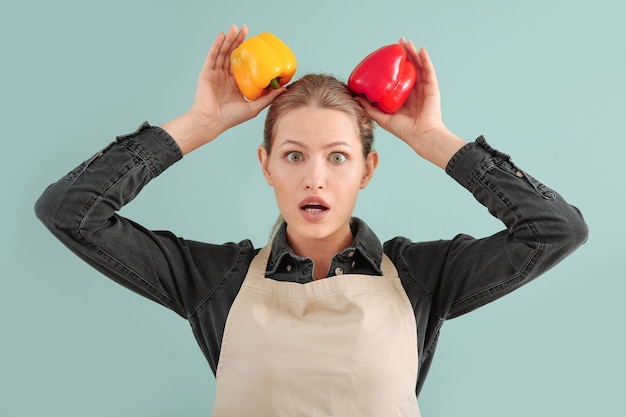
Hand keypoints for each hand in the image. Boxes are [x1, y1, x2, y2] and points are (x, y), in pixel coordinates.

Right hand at [162, 25, 284, 153]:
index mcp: (235, 85)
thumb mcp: (254, 107)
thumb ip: (268, 97)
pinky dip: (217, 45)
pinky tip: (223, 35)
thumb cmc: (231, 118)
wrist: (212, 121)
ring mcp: (215, 74)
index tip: (256, 44)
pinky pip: (212, 56)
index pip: (243, 65)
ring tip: (236, 28)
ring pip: (223, 53)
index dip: (249, 54)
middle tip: (247, 30)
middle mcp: (225, 78)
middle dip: (239, 42)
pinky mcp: (207, 73)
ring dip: (229, 40)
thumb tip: (284, 89)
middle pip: (233, 55)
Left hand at [357, 41, 465, 167]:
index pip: (400, 76)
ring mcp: (424, 88)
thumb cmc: (403, 130)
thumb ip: (370, 108)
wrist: (420, 135)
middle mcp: (415, 90)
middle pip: (410, 67)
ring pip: (419, 66)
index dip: (395, 65)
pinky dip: (425, 60)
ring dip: (414, 53)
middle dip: (404, 54)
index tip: (387, 55)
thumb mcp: (382, 117)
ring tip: (406, 42)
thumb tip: (356, 97)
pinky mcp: (432, 88)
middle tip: (397, 43)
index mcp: (405, 96)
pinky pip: (429, 71)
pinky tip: (421, 50)